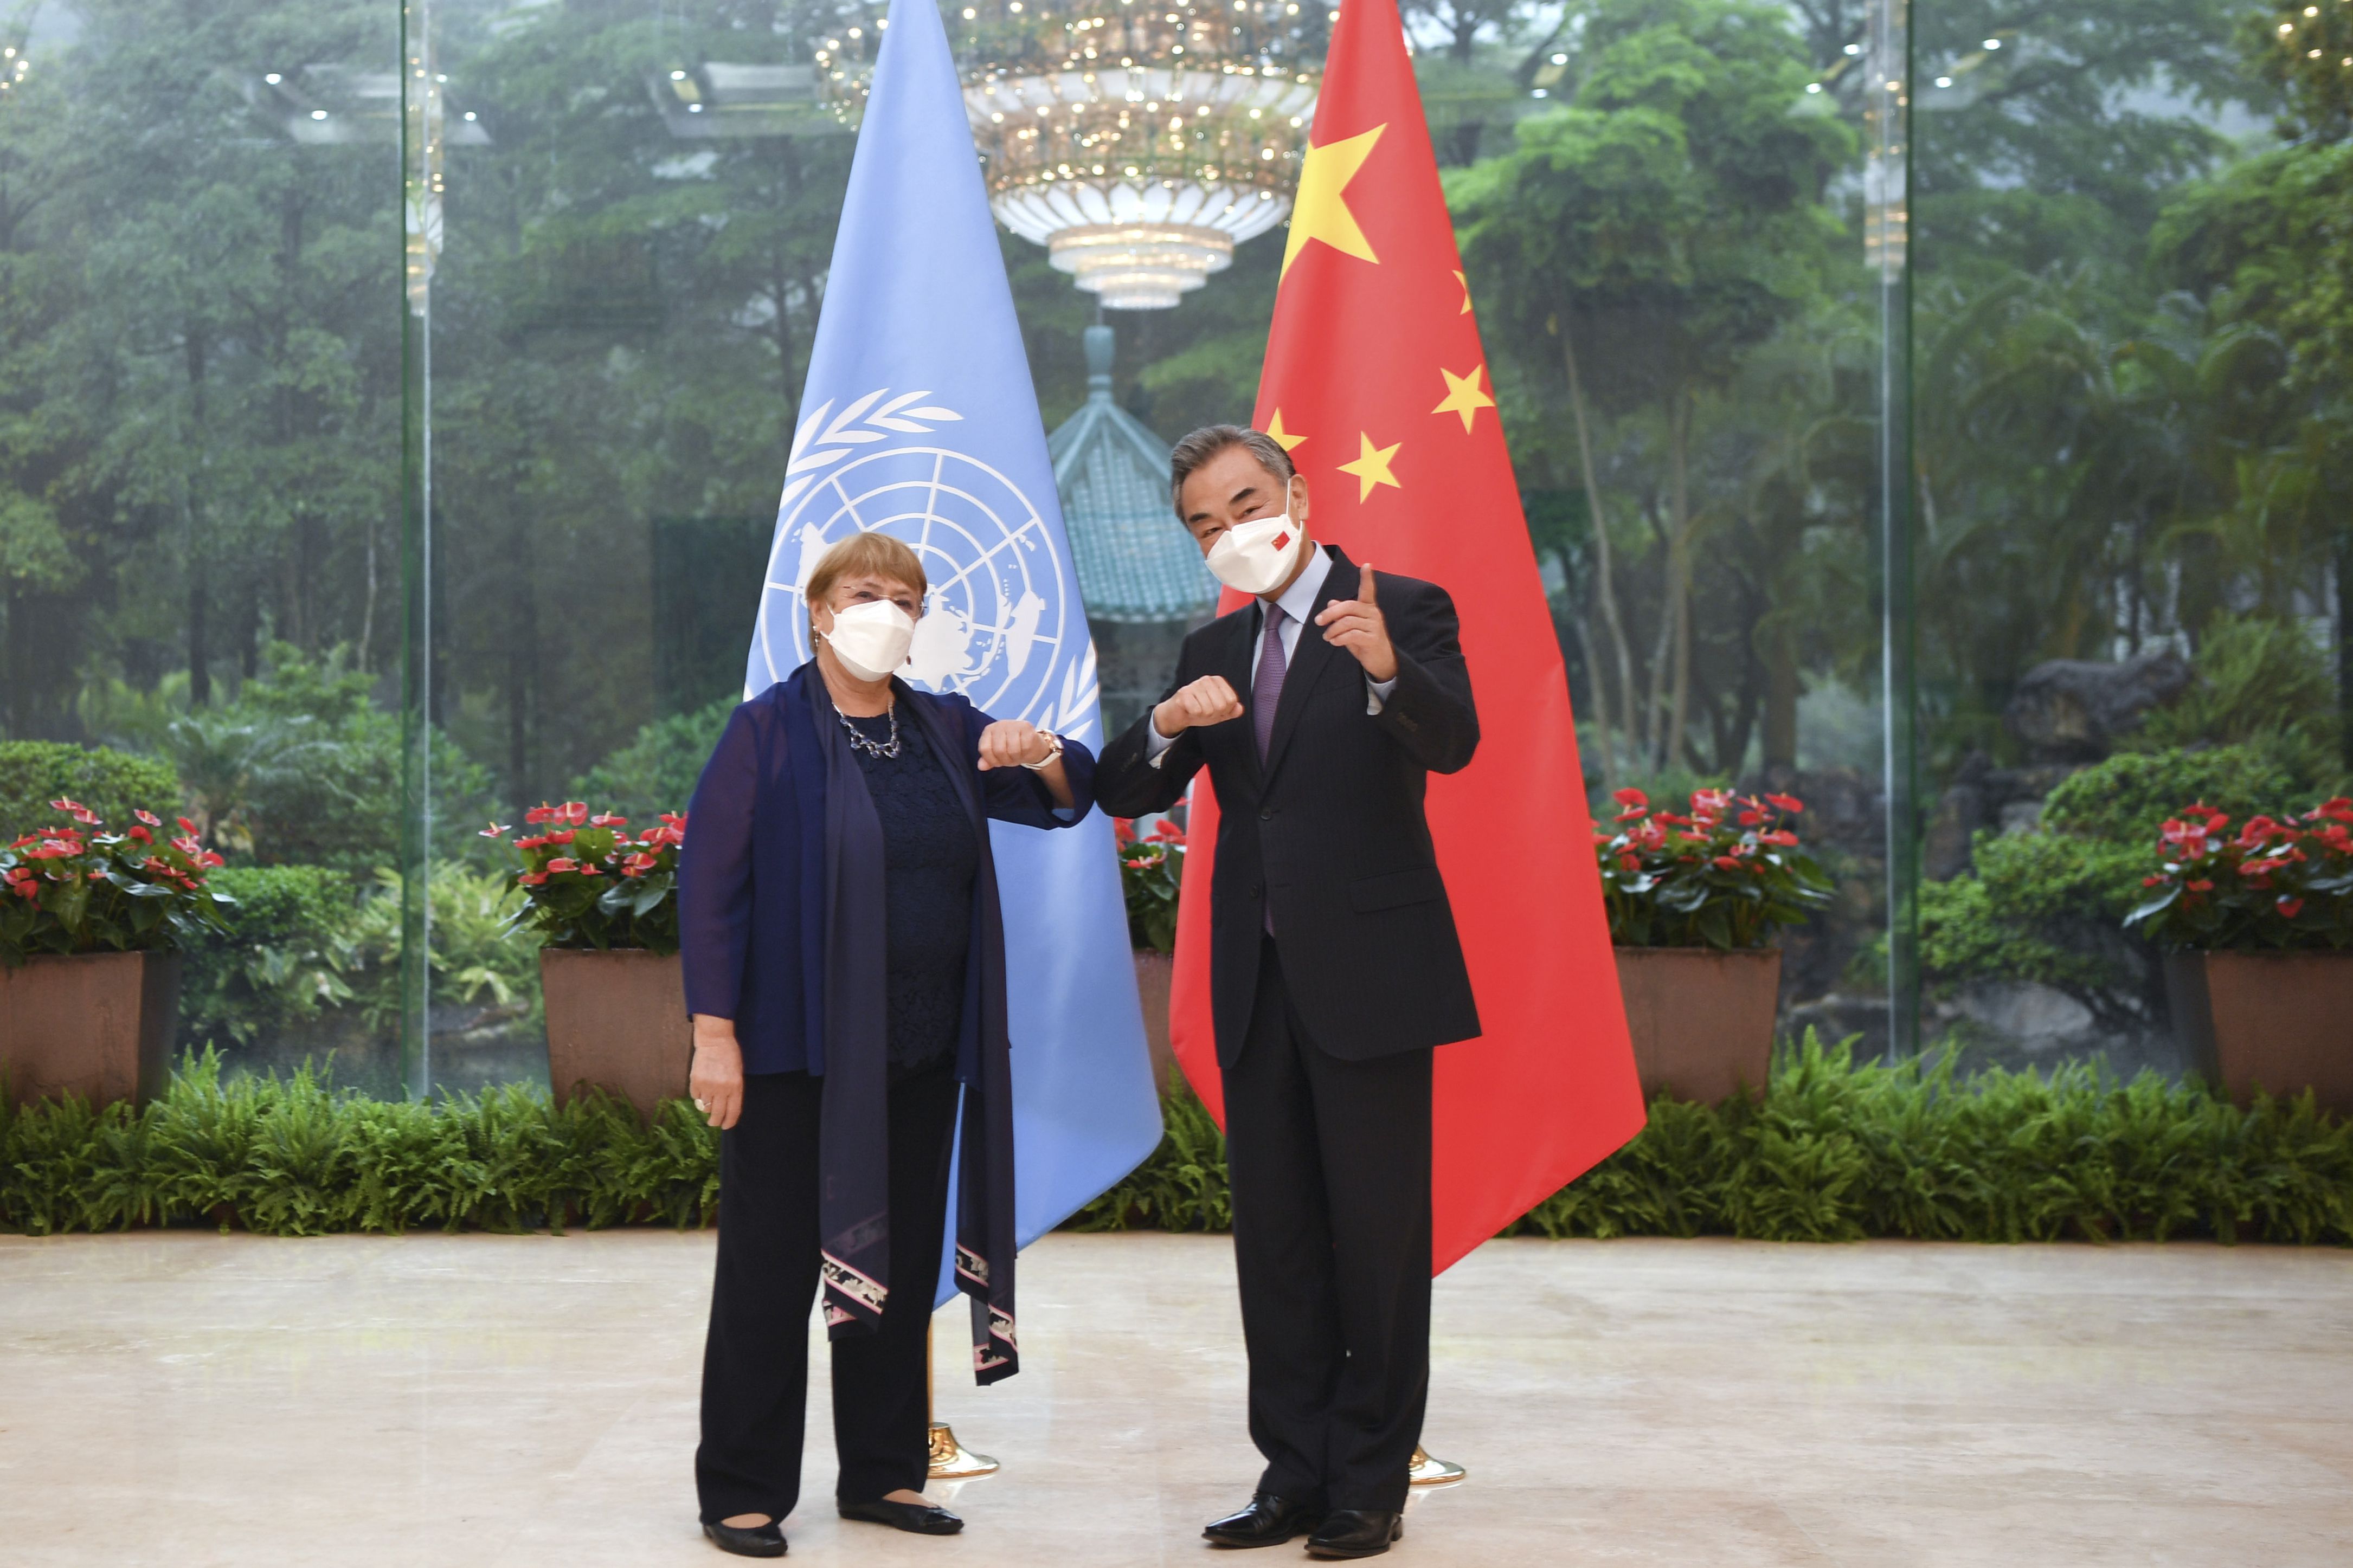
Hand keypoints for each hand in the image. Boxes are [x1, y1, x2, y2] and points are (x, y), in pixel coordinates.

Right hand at [688, 1017, 744, 1129]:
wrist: (715, 1040)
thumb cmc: (730, 1055)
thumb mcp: (738, 1074)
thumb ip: (734, 1091)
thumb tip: (728, 1108)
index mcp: (736, 1087)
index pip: (733, 1111)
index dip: (729, 1122)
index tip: (726, 1126)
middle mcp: (721, 1089)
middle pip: (717, 1114)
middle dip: (716, 1121)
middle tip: (714, 1123)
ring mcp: (707, 1086)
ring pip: (705, 1107)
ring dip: (707, 1108)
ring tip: (709, 1101)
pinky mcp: (695, 1081)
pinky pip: (695, 1097)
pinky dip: (698, 1097)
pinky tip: (702, 1089)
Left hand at [977, 719, 1053, 770]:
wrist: (1032, 744)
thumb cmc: (1013, 748)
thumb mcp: (998, 755)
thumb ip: (988, 759)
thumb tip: (981, 766)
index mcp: (989, 730)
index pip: (984, 749)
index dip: (992, 760)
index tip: (998, 762)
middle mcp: (1000, 725)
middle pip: (999, 750)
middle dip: (1006, 760)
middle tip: (1011, 759)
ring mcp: (1014, 724)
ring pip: (1013, 750)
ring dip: (1017, 758)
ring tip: (1018, 755)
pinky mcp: (1027, 727)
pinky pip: (1025, 747)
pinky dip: (1026, 753)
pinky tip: (1025, 750)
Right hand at [1152, 675, 1245, 737]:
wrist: (1178, 714)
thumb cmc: (1199, 709)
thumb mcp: (1219, 712)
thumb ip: (1232, 711)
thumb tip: (1239, 708)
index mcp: (1218, 681)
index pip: (1232, 700)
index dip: (1224, 710)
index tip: (1215, 708)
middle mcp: (1207, 680)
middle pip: (1221, 705)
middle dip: (1213, 713)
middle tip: (1204, 710)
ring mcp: (1194, 685)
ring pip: (1209, 709)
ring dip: (1202, 714)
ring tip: (1197, 709)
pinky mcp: (1183, 693)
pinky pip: (1197, 710)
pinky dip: (1193, 714)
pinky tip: (1189, 709)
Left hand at [1314, 563, 1396, 681]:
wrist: (1380, 660)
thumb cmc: (1364, 640)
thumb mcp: (1351, 626)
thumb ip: (1343, 614)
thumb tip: (1331, 601)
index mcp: (1369, 607)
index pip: (1368, 590)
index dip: (1367, 577)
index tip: (1367, 564)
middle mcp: (1374, 614)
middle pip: (1349, 606)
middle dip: (1330, 613)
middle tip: (1318, 622)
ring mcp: (1375, 626)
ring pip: (1347, 622)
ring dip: (1332, 630)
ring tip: (1326, 636)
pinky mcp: (1373, 639)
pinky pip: (1352, 635)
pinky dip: (1339, 638)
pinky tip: (1334, 642)